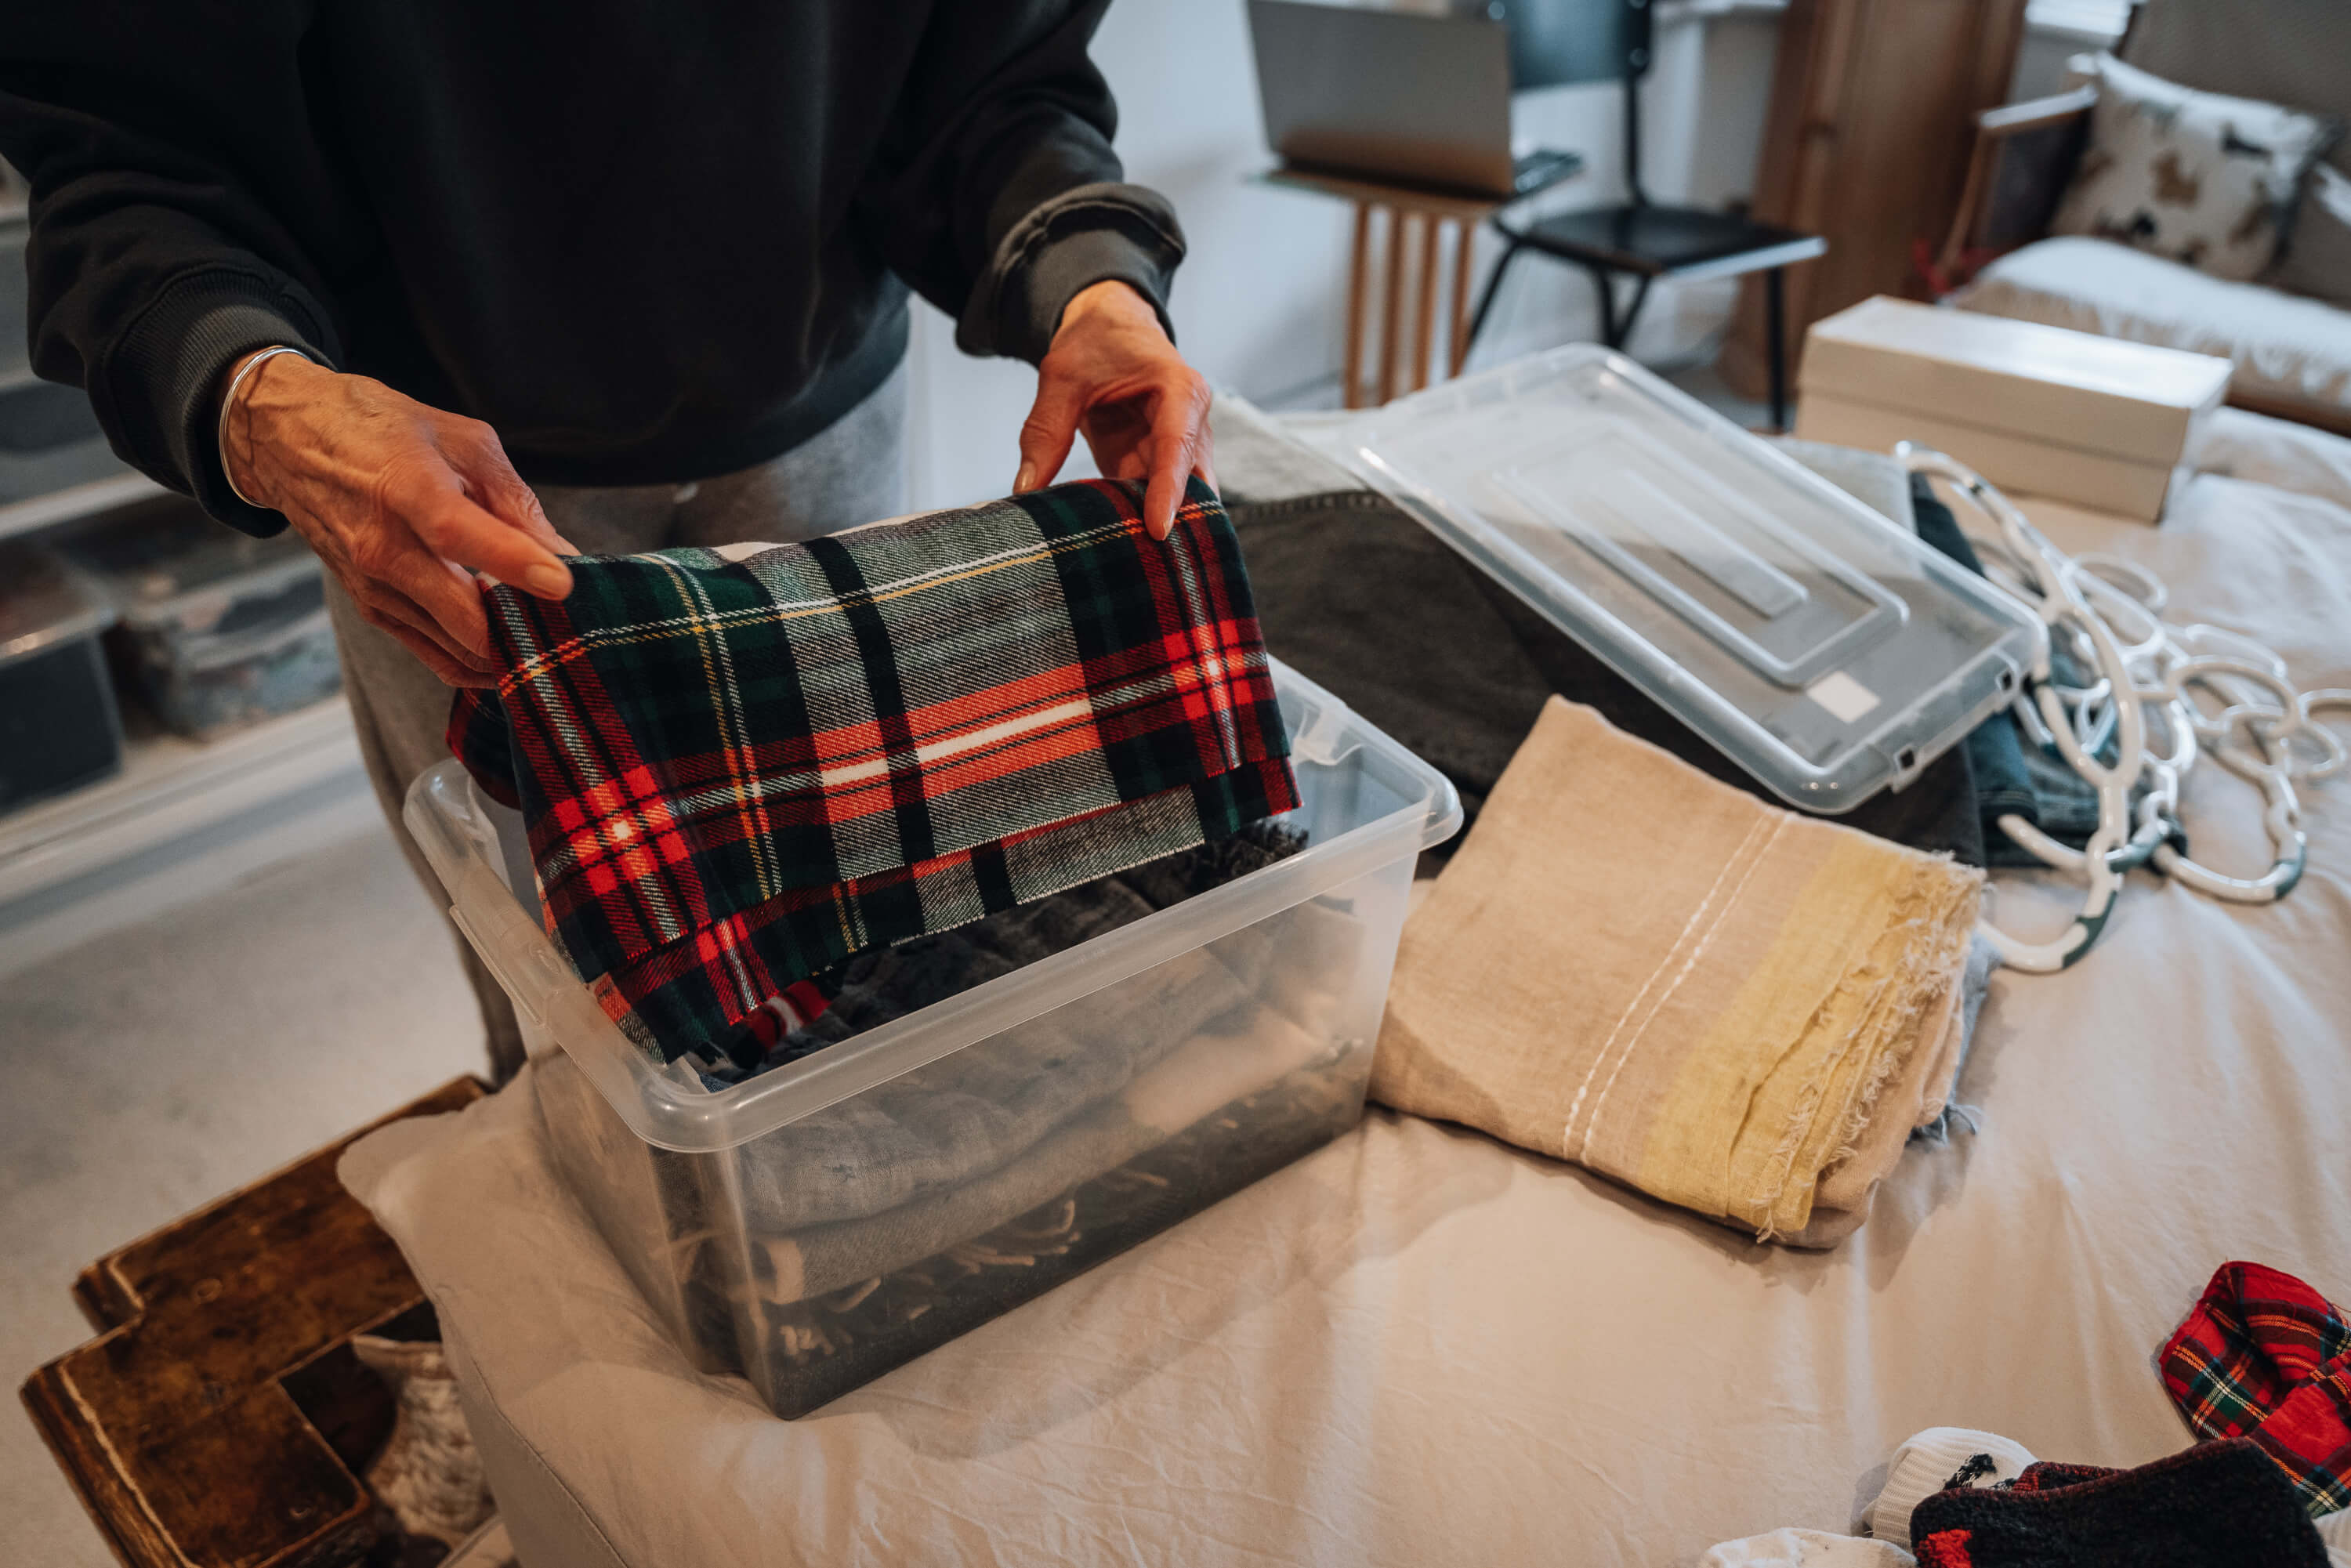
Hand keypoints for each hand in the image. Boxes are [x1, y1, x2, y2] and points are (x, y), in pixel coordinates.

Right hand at [218, 352, 575, 686]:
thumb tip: (562, 553)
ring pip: (455, 645)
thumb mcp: (460, 440)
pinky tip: (507, 646)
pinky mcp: (369, 607)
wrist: (288, 441)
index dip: (514, 563)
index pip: (459, 534)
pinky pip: (434, 654)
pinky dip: (475, 658)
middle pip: (462, 615)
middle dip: (524, 628)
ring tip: (543, 630)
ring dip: (505, 647)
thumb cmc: (380, 430)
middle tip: (569, 621)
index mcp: (406, 488)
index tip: (562, 584)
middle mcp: (382, 545)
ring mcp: (371, 584)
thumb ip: (514, 500)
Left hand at [1014, 280, 1214, 539]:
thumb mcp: (1061, 376)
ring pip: (1182, 499)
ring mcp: (1179, 450)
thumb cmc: (1095, 342)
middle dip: (1179, 519)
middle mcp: (1191, 424)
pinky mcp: (1159, 467)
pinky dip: (1140, 523)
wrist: (1110, 327)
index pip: (1178, 446)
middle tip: (1153, 562)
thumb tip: (1026, 489)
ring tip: (1136, 564)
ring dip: (1161, 526)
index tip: (1159, 530)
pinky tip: (1122, 549)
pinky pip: (1155, 501)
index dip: (1170, 490)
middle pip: (1193, 482)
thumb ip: (1045, 429)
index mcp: (1180, 391)